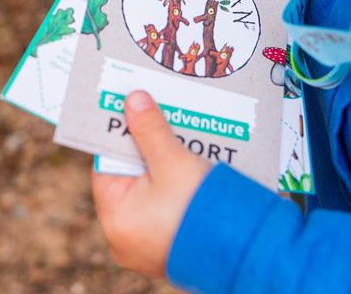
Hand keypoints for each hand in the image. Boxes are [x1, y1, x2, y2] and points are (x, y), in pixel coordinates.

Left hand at [92, 91, 211, 277]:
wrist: (242, 251)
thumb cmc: (201, 210)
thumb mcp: (174, 163)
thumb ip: (151, 131)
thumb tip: (133, 100)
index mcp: (116, 218)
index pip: (108, 166)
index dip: (120, 136)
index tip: (132, 111)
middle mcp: (125, 237)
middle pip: (131, 180)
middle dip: (148, 150)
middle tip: (162, 120)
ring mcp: (147, 247)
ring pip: (152, 195)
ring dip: (167, 169)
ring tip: (184, 142)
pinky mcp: (170, 249)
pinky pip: (167, 212)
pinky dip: (178, 192)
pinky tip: (196, 171)